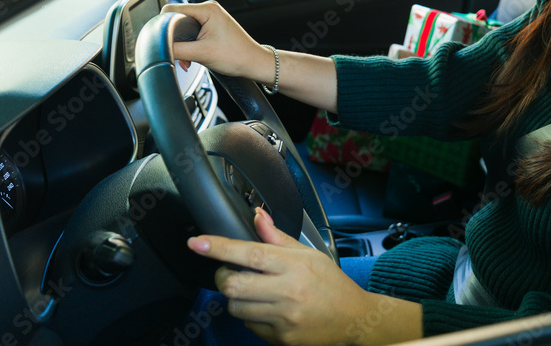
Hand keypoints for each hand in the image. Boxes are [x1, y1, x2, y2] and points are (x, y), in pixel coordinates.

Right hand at [161, 1, 266, 78]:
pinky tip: (193, 57)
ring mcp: (211, 17)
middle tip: (181, 56)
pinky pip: (192, 31)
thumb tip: (160, 48)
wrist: (254, 63)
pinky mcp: (212, 26)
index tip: (164, 42)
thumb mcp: (201, 54)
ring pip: (184, 27)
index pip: (171, 9)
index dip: (163, 26)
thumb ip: (177, 50)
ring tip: (189, 59)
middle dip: (175, 39)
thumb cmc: (236, 56)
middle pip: (177, 19)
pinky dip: (190, 45)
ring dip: (182, 45)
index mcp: (207, 9)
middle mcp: (209, 9)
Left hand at [187, 208, 421, 345]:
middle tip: (230, 272)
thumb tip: (257, 216)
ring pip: (236, 307)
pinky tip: (266, 308)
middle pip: (233, 285)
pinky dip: (250, 315)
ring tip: (253, 291)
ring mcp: (283, 317)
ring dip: (236, 297)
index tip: (197, 243)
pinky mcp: (280, 337)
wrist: (353, 319)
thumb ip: (278, 237)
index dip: (218, 247)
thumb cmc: (331, 283)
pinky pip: (249, 325)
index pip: (248, 252)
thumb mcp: (310, 253)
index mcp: (293, 265)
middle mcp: (287, 291)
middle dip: (223, 277)